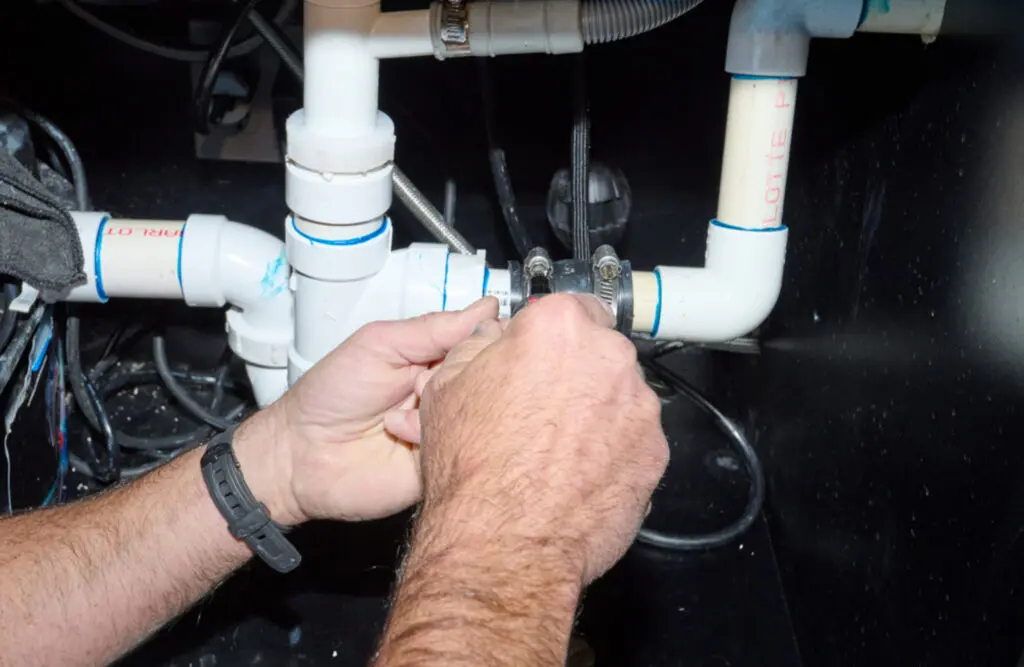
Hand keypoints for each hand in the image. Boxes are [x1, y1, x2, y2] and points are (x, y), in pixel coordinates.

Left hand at [235, 298, 499, 525]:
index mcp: (436, 357)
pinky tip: (404, 434)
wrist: (301, 456)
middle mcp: (448, 391)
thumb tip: (485, 308)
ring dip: (451, 403)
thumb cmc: (329, 396)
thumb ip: (432, 328)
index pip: (484, 339)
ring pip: (483, 411)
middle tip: (429, 375)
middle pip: (491, 375)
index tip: (486, 333)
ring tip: (408, 405)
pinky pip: (465, 448)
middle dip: (468, 370)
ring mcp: (448, 427)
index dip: (488, 335)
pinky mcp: (444, 463)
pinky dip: (440, 436)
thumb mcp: (379, 344)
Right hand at [408, 293, 668, 584]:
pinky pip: (634, 438)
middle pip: (598, 351)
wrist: (503, 542)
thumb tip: (496, 339)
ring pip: (619, 396)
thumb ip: (481, 345)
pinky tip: (575, 473)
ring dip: (596, 413)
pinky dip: (613, 450)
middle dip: (574, 373)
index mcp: (557, 328)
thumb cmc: (474, 471)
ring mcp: (639, 407)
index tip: (542, 352)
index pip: (569, 305)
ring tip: (554, 450)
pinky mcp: (655, 452)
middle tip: (539, 408)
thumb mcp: (446, 385)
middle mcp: (608, 358)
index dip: (550, 332)